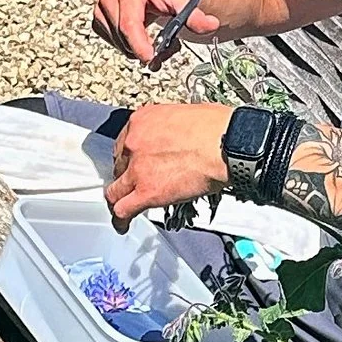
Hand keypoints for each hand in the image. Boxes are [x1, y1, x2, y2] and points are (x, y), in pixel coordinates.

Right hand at [93, 0, 220, 66]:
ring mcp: (103, 6)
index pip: (129, 22)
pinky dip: (127, 45)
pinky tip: (141, 37)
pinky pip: (112, 41)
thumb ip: (196, 14)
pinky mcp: (100, 17)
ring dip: (136, 48)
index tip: (149, 57)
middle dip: (143, 47)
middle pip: (123, 35)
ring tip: (154, 39)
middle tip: (164, 48)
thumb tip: (210, 24)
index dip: (138, 43)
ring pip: (117, 42)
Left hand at [104, 103, 233, 227]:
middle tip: (137, 183)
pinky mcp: (147, 191)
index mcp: (142, 121)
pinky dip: (120, 220)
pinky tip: (123, 225)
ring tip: (125, 206)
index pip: (124, 143)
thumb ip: (167, 131)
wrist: (226, 144)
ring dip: (120, 198)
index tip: (135, 163)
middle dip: (127, 175)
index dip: (130, 157)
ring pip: (115, 190)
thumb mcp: (182, 116)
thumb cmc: (215, 128)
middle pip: (119, 165)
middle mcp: (134, 142)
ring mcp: (137, 168)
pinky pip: (123, 209)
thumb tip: (172, 142)